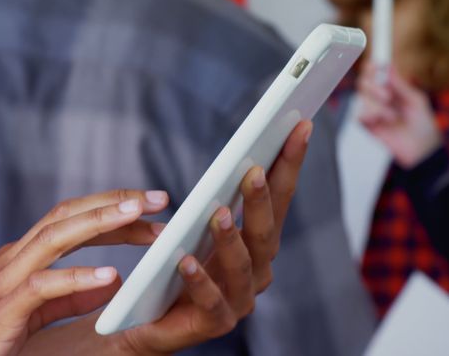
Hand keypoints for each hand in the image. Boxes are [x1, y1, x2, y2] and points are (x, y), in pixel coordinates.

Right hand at [0, 189, 169, 355]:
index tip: (149, 207)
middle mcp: (12, 259)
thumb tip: (111, 281)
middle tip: (159, 198)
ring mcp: (4, 281)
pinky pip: (43, 287)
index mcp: (20, 258)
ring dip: (101, 223)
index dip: (111, 208)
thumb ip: (67, 297)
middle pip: (68, 215)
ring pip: (56, 237)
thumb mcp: (28, 314)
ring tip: (139, 217)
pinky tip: (109, 275)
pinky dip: (77, 278)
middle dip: (115, 202)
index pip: (71, 218)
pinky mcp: (0, 309)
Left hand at [115, 120, 312, 354]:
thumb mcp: (197, 224)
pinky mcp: (215, 322)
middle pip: (266, 230)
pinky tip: (184, 260)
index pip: (280, 197)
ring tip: (218, 213)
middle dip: (263, 198)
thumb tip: (241, 155)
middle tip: (254, 169)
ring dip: (231, 238)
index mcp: (258, 242)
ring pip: (242, 265)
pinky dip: (199, 279)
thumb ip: (220, 198)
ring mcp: (239, 299)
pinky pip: (209, 301)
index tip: (300, 126)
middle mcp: (258, 269)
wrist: (147, 319)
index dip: (290, 162)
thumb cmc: (176, 265)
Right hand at [358, 62, 442, 167]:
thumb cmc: (423, 125)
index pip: (376, 73)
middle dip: (375, 88)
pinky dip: (370, 116)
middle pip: (364, 83)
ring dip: (378, 107)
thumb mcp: (416, 100)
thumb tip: (388, 67)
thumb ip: (400, 84)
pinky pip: (359, 115)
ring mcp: (373, 111)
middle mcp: (380, 98)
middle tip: (388, 96)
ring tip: (392, 117)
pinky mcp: (368, 126)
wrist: (421, 149)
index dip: (372, 67)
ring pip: (362, 99)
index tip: (373, 64)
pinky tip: (381, 121)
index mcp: (392, 89)